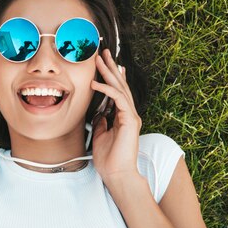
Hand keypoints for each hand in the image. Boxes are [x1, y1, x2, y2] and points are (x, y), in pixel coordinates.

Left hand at [90, 49, 142, 183]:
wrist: (117, 174)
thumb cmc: (109, 160)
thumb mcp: (100, 137)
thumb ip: (101, 124)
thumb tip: (98, 114)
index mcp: (123, 118)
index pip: (118, 93)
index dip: (112, 78)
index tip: (105, 65)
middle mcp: (129, 114)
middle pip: (120, 86)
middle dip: (111, 68)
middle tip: (103, 52)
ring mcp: (131, 116)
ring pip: (121, 88)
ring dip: (109, 72)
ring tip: (100, 59)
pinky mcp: (130, 120)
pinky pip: (118, 99)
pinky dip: (107, 89)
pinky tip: (96, 83)